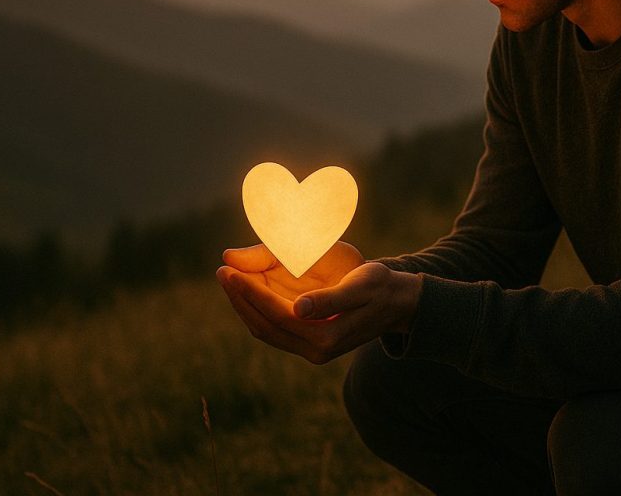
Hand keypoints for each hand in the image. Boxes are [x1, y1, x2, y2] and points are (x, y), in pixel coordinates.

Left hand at [216, 242, 423, 364]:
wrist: (397, 303)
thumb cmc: (381, 287)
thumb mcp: (362, 285)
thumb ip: (330, 299)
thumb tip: (298, 309)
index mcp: (326, 337)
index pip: (277, 315)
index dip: (251, 293)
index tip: (230, 271)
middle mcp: (316, 350)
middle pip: (264, 326)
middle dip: (240, 299)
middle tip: (222, 271)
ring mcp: (311, 349)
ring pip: (265, 329)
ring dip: (244, 305)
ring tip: (229, 277)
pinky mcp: (308, 342)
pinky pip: (273, 328)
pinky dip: (256, 309)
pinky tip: (247, 290)